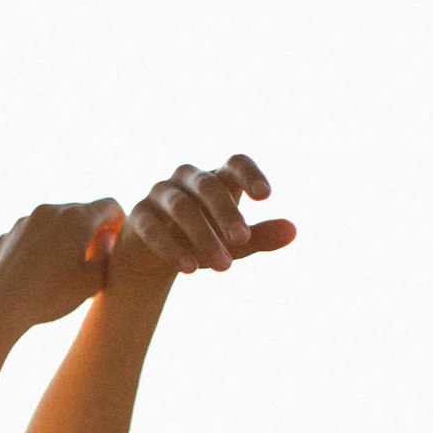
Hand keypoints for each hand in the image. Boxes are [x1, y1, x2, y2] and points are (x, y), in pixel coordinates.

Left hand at [0, 198, 125, 337]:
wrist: (0, 306)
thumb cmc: (50, 296)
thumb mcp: (92, 281)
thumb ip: (108, 255)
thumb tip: (106, 239)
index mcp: (76, 217)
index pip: (110, 206)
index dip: (120, 222)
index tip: (117, 242)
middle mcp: (50, 210)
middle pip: (81, 212)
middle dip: (91, 231)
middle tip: (93, 259)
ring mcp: (25, 220)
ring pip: (54, 223)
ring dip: (65, 238)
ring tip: (65, 268)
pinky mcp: (8, 234)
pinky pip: (32, 236)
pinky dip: (42, 247)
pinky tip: (39, 273)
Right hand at [109, 155, 295, 283]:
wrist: (152, 259)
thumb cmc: (199, 242)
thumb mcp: (232, 244)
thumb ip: (260, 237)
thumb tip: (294, 231)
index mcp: (215, 178)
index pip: (235, 163)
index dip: (250, 174)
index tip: (266, 196)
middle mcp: (186, 179)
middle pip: (208, 185)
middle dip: (226, 213)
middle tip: (243, 240)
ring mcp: (159, 195)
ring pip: (182, 207)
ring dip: (203, 236)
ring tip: (223, 267)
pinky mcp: (139, 217)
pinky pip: (153, 229)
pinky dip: (172, 248)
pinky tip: (190, 269)